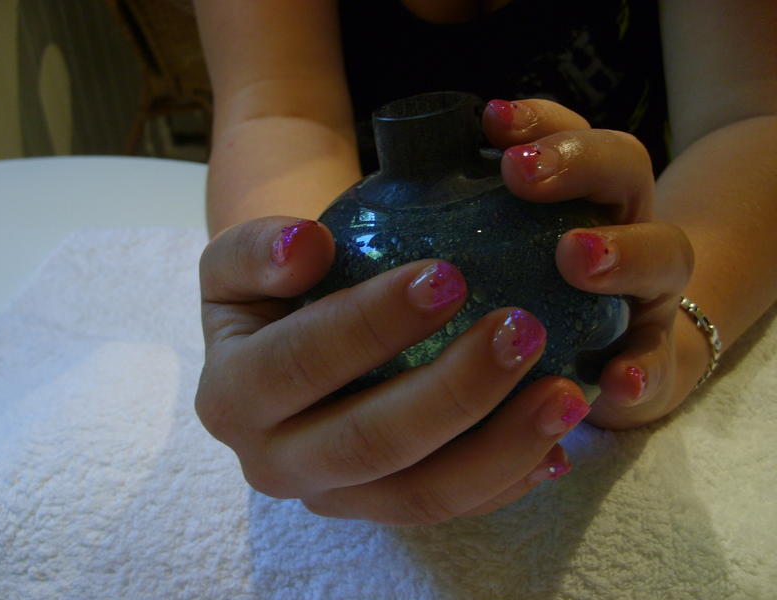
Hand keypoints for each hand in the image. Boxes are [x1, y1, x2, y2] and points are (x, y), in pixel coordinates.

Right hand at [195, 217, 590, 523]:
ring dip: (501, 448)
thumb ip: (256, 250)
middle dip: (453, 390)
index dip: (372, 323)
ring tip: (566, 394)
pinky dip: (507, 481)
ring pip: (421, 494)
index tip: (448, 275)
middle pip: (370, 443)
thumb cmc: (273, 296)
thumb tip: (307, 246)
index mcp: (233, 395)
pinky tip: (557, 445)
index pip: (301, 362)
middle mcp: (275, 462)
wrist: (282, 351)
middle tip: (522, 330)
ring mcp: (334, 496)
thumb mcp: (239, 262)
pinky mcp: (381, 511)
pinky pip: (450, 509)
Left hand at [483, 99, 699, 428]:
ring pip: (664, 255)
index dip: (537, 120)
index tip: (489, 121)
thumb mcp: (496, 254)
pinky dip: (641, 370)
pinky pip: (658, 364)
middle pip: (625, 169)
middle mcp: (625, 229)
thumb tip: (367, 207)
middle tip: (521, 175)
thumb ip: (452, 226)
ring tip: (575, 257)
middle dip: (578, 161)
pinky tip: (617, 381)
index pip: (568, 134)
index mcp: (580, 197)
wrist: (615, 366)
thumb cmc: (536, 301)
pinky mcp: (656, 361)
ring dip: (624, 252)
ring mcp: (649, 295)